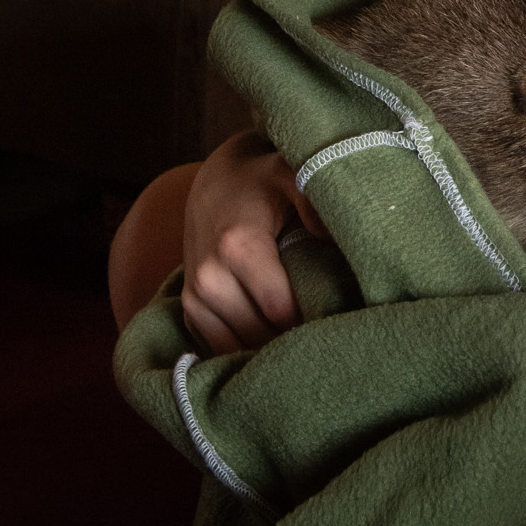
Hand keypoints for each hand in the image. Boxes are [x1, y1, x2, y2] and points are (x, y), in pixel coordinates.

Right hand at [181, 128, 322, 354]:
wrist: (215, 183)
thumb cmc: (263, 181)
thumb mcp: (292, 175)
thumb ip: (314, 201)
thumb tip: (333, 238)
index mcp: (237, 246)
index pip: (281, 310)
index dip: (313, 318)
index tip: (337, 314)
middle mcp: (208, 276)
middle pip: (261, 334)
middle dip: (294, 337)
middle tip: (325, 330)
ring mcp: (194, 296)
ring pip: (238, 348)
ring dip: (270, 348)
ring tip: (302, 336)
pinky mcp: (188, 308)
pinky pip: (219, 347)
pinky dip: (246, 350)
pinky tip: (272, 341)